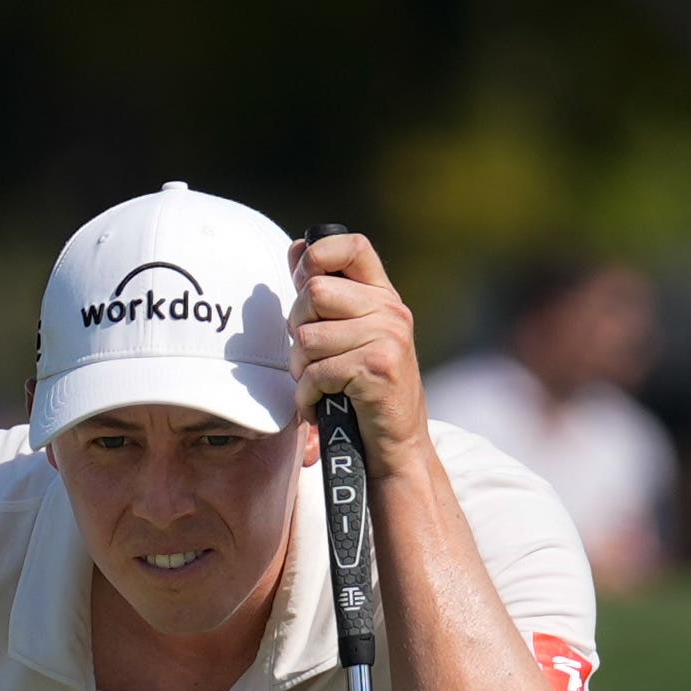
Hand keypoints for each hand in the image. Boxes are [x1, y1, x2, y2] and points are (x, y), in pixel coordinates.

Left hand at [291, 229, 430, 466]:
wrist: (394, 444)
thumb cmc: (361, 391)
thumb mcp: (347, 335)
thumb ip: (323, 295)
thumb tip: (296, 248)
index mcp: (381, 296)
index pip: (350, 245)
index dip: (316, 256)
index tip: (303, 284)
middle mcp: (390, 310)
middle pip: (314, 292)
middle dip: (297, 328)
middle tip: (311, 356)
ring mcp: (388, 337)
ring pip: (308, 338)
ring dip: (300, 370)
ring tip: (319, 385)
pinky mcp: (378, 368)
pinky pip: (316, 373)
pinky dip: (307, 397)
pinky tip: (322, 405)